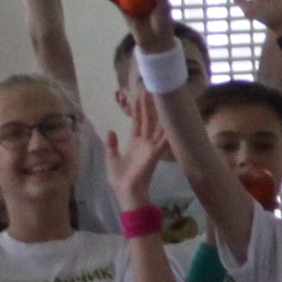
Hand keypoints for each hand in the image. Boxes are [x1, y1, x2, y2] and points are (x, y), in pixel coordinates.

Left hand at [104, 90, 172, 207]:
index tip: (139, 96)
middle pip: (147, 120)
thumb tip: (111, 131)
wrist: (127, 192)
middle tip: (148, 89)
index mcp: (134, 143)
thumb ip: (112, 145)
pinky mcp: (154, 154)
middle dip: (147, 105)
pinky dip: (167, 131)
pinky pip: (162, 140)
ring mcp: (151, 147)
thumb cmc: (120, 179)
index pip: (137, 122)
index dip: (138, 110)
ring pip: (154, 126)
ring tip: (157, 97)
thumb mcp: (111, 159)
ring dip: (156, 112)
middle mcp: (144, 143)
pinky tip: (170, 119)